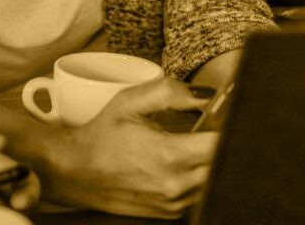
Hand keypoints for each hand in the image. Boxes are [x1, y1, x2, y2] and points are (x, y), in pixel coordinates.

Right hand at [43, 78, 216, 218]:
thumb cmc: (101, 135)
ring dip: (211, 162)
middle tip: (213, 127)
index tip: (227, 115)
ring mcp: (174, 202)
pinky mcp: (170, 212)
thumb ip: (169, 91)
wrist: (75, 171)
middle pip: (222, 163)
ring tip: (194, 144)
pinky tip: (184, 163)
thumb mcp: (129, 101)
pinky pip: (199, 194)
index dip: (229, 126)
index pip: (221, 144)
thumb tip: (205, 94)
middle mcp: (175, 184)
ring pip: (213, 180)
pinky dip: (199, 178)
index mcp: (169, 155)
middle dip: (222, 143)